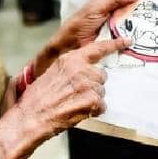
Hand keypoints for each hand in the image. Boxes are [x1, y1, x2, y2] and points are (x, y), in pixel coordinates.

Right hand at [14, 35, 130, 138]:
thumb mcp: (52, 74)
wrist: (30, 117)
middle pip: (101, 75)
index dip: (114, 45)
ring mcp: (87, 84)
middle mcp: (80, 69)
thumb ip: (70, 69)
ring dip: (92, 99)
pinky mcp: (91, 99)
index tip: (126, 41)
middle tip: (77, 95)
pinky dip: (93, 111)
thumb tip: (83, 72)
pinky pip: (101, 106)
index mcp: (70, 59)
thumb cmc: (37, 99)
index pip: (97, 48)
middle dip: (93, 85)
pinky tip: (78, 112)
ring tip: (74, 104)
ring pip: (101, 91)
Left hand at [40, 0, 141, 72]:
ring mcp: (120, 21)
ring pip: (137, 15)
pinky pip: (134, 30)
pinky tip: (154, 28)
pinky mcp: (122, 34)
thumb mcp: (98, 6)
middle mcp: (117, 7)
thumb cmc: (81, 22)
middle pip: (135, 1)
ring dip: (147, 15)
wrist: (72, 45)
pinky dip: (142, 29)